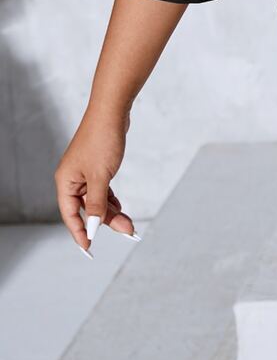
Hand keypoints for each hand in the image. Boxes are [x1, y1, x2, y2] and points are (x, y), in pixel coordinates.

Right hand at [55, 108, 139, 257]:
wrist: (112, 111)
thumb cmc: (102, 140)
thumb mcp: (100, 176)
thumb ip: (95, 203)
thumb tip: (92, 226)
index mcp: (66, 181)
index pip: (69, 214)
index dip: (79, 232)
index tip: (89, 248)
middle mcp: (72, 178)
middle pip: (86, 208)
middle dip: (105, 221)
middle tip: (127, 230)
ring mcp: (84, 172)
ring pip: (96, 199)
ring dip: (111, 211)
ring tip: (129, 223)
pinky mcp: (97, 166)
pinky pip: (102, 189)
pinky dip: (111, 198)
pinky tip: (120, 206)